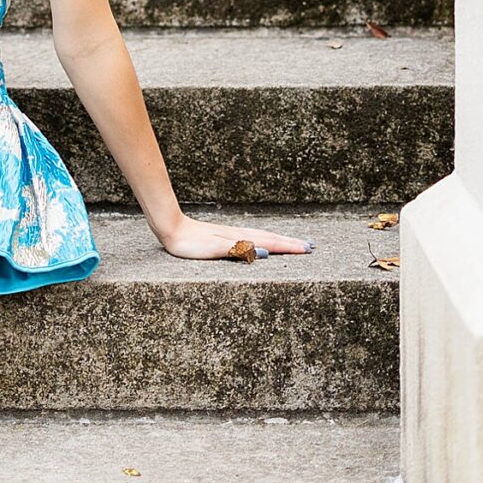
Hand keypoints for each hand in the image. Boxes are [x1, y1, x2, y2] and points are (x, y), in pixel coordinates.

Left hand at [154, 212, 312, 259]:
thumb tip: (265, 253)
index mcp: (240, 239)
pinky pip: (252, 238)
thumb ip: (239, 251)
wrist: (171, 229)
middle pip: (271, 238)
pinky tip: (263, 243)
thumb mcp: (214, 249)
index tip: (309, 249)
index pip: (271, 243)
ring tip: (294, 243)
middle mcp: (239, 235)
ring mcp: (233, 235)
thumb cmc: (190, 243)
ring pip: (263, 237)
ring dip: (280, 240)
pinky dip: (265, 240)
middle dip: (291, 243)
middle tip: (311, 246)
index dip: (290, 247)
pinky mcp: (225, 237)